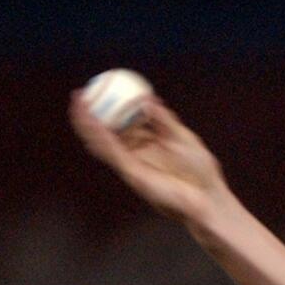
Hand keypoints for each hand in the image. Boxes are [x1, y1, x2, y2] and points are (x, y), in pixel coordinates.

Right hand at [69, 91, 228, 223]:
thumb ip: (164, 119)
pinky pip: (112, 152)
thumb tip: (147, 98)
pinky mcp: (132, 174)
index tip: (102, 87)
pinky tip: (91, 121)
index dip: (110, 106)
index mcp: (147, 143)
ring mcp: (132, 164)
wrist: (207, 197)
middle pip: (106, 131)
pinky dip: (101, 136)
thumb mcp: (182, 137)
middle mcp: (136, 154)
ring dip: (87, 123)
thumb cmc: (201, 171)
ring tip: (77, 104)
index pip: (122, 122)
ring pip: (102, 142)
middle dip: (90, 114)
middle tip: (80, 94)